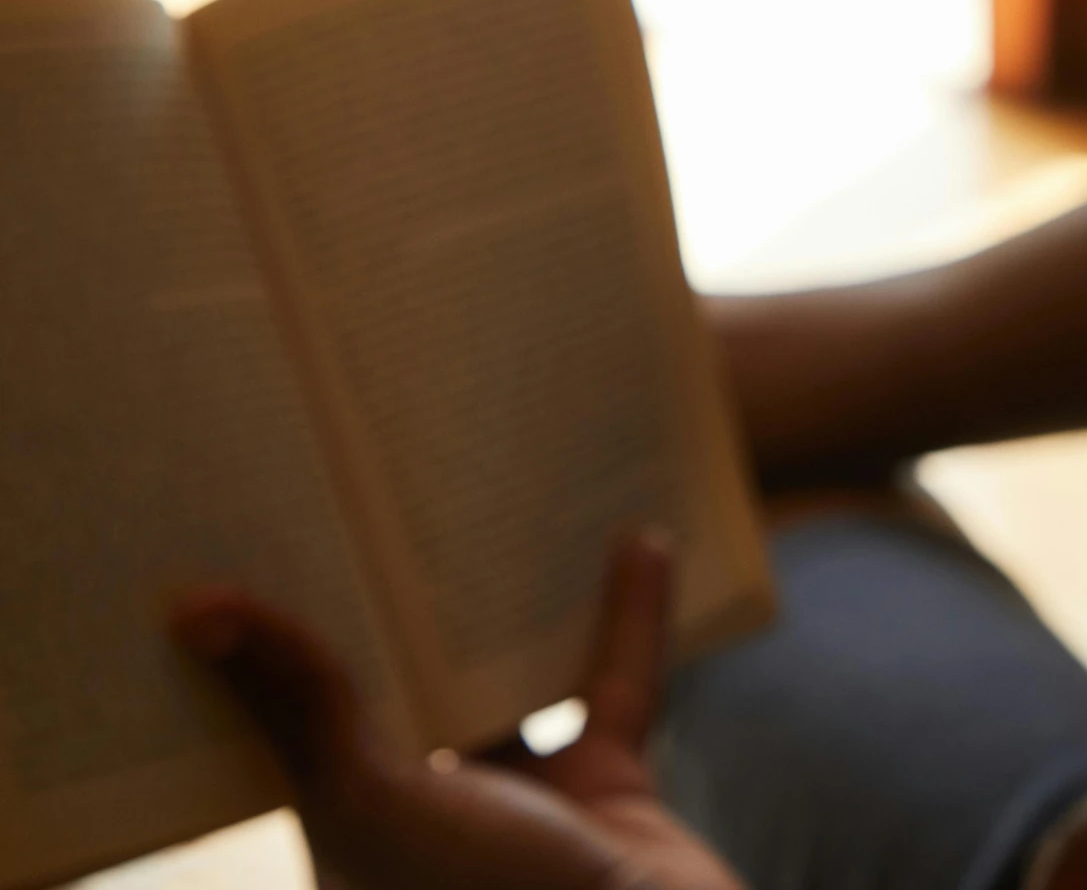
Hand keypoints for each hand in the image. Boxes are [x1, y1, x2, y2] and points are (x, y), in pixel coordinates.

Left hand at [172, 534, 744, 889]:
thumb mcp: (377, 805)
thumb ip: (306, 708)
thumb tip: (195, 609)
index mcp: (343, 836)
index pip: (290, 722)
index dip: (266, 640)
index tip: (250, 539)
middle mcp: (421, 820)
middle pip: (400, 688)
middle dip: (392, 605)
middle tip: (376, 498)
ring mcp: (516, 806)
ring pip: (508, 681)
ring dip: (513, 607)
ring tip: (506, 513)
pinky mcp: (606, 790)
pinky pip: (613, 685)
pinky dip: (630, 617)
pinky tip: (642, 542)